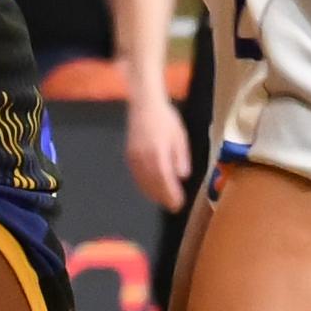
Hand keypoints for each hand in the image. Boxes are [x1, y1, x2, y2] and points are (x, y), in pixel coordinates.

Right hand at [125, 92, 190, 212]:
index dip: (171, 194)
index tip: (179, 203)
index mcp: (158, 151)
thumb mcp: (180, 136)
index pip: (165, 179)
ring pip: (143, 182)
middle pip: (153, 184)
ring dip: (153, 194)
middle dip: (164, 197)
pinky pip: (136, 176)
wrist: (144, 105)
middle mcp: (143, 157)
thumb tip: (182, 177)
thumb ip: (181, 157)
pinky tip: (151, 190)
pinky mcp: (129, 156)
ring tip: (164, 201)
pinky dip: (144, 186)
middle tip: (174, 206)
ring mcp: (134, 157)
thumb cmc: (166, 119)